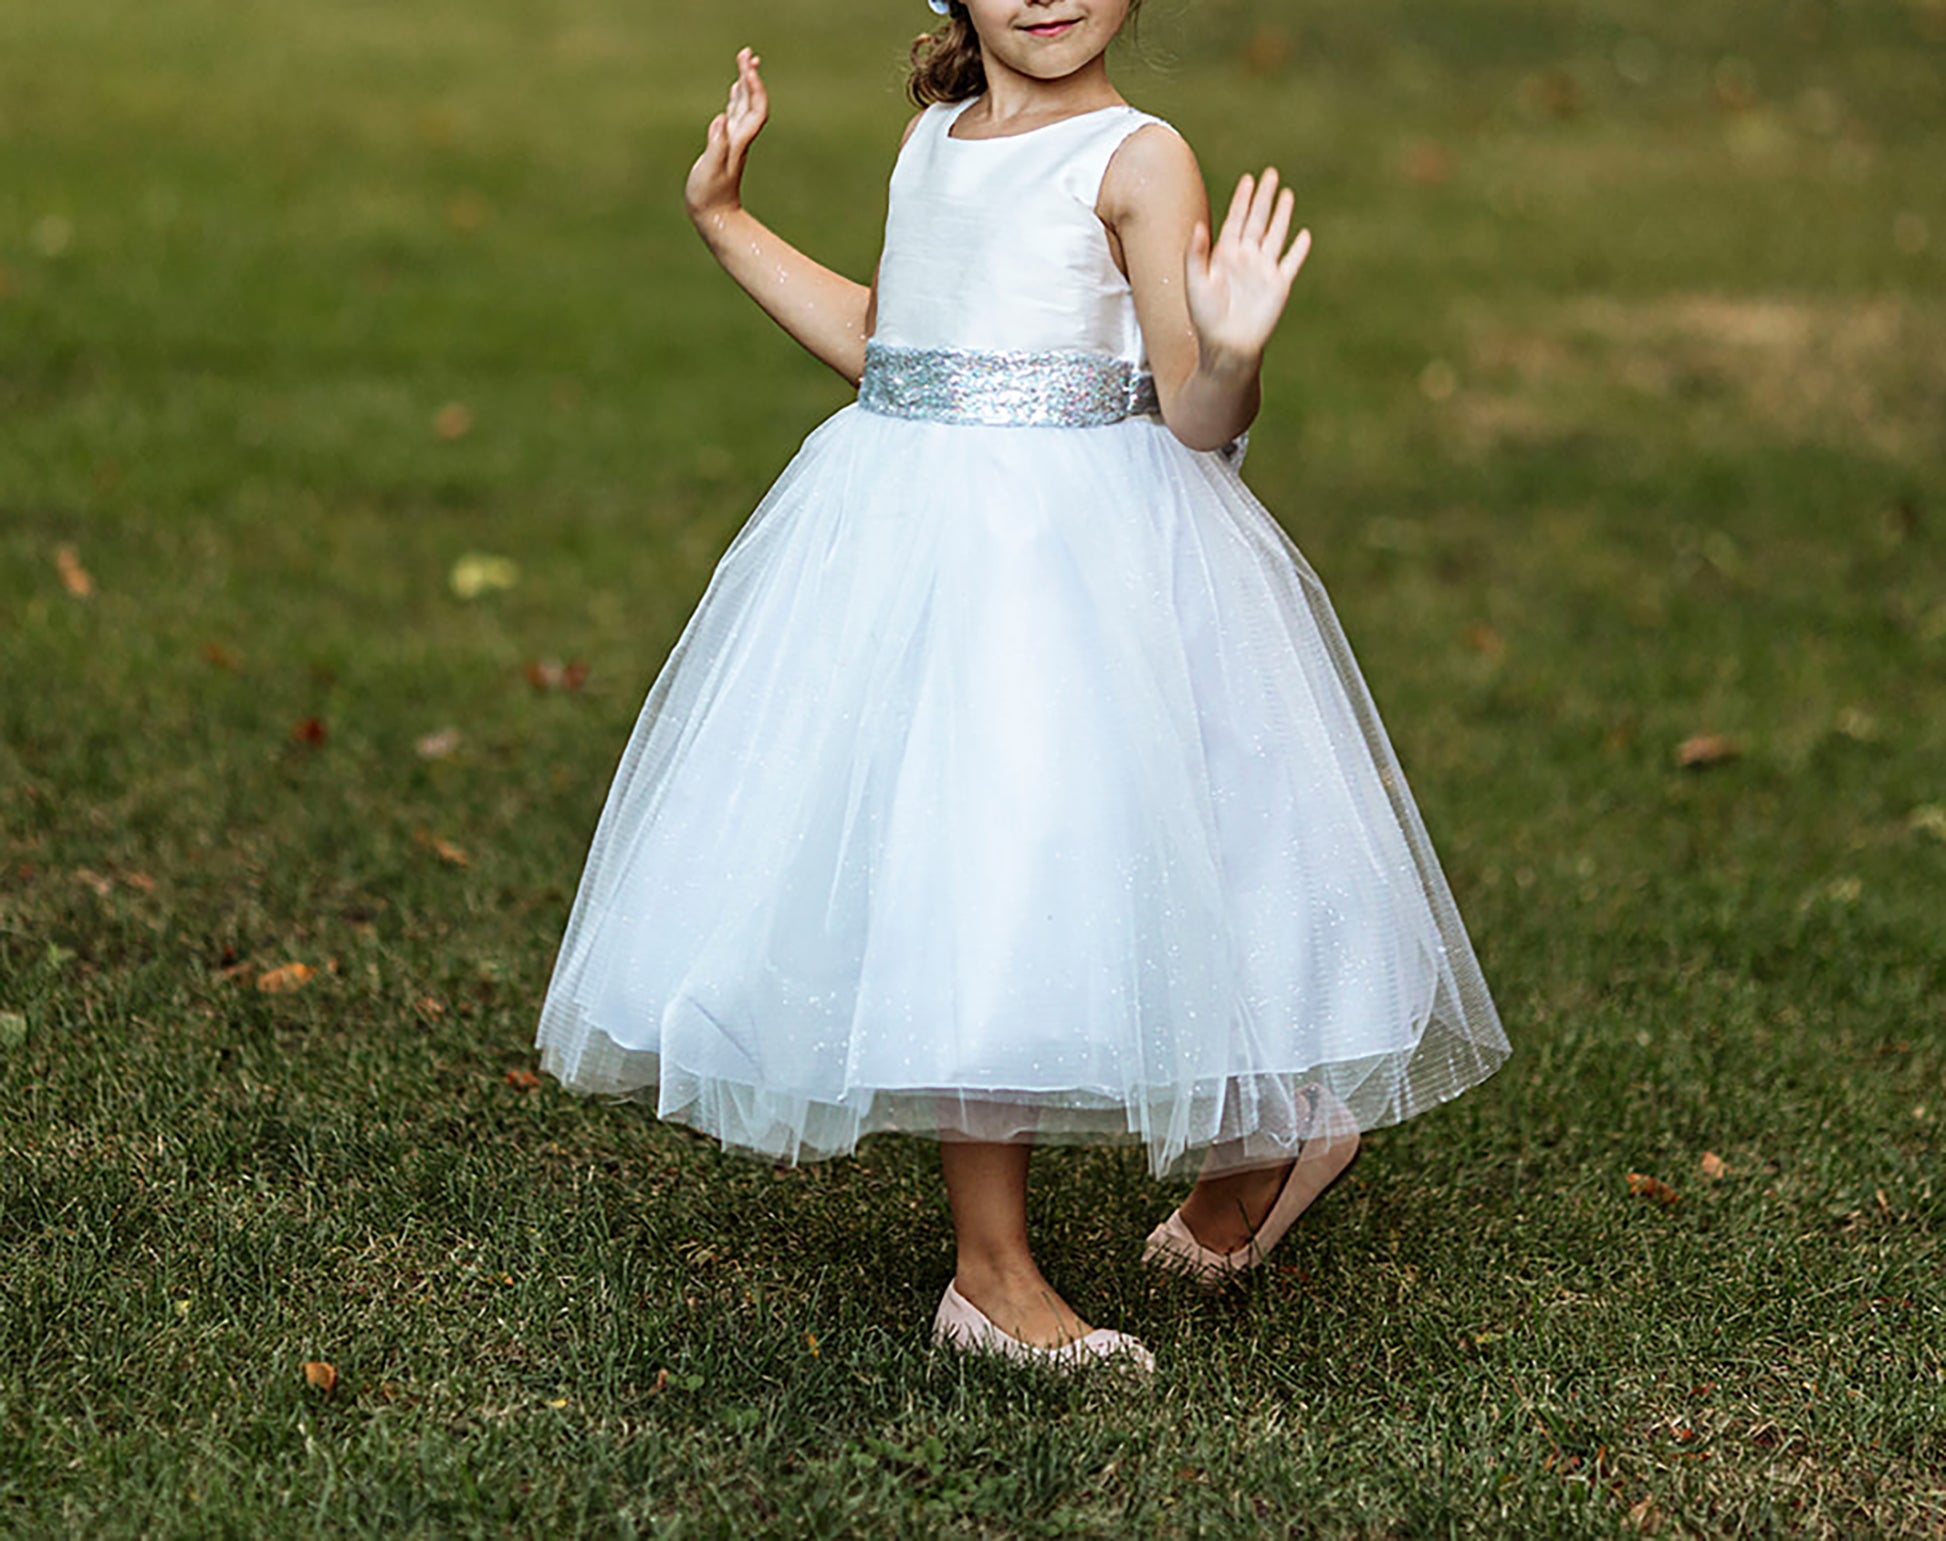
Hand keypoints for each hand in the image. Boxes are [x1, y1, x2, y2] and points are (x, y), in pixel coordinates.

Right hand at [685, 46, 768, 229]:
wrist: (716, 217)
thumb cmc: (709, 196)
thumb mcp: (709, 171)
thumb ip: (716, 145)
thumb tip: (721, 120)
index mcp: (738, 141)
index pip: (753, 109)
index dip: (753, 88)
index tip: (746, 67)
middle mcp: (740, 138)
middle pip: (752, 102)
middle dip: (750, 76)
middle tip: (746, 53)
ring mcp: (734, 141)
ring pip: (744, 106)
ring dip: (745, 83)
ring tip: (745, 61)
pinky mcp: (726, 146)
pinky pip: (734, 116)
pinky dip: (736, 98)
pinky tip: (734, 90)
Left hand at [1184, 167, 1311, 368]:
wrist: (1226, 345)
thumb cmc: (1205, 317)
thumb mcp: (1194, 282)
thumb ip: (1196, 254)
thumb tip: (1199, 226)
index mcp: (1224, 255)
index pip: (1235, 220)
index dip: (1242, 200)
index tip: (1248, 180)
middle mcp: (1246, 259)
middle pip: (1257, 221)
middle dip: (1264, 198)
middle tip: (1271, 174)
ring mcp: (1263, 270)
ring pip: (1275, 235)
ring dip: (1282, 215)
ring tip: (1287, 194)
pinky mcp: (1279, 285)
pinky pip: (1291, 263)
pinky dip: (1298, 249)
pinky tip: (1304, 234)